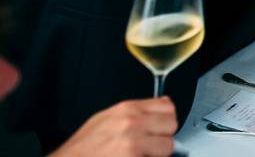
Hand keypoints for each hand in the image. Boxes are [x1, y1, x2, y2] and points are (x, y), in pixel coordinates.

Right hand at [48, 97, 176, 156]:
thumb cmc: (82, 148)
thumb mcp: (106, 119)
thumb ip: (136, 111)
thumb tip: (163, 103)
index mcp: (126, 110)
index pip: (167, 106)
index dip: (165, 119)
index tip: (159, 127)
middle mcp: (132, 124)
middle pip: (171, 125)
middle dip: (163, 136)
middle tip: (150, 144)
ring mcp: (133, 144)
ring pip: (168, 146)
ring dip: (158, 153)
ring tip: (140, 154)